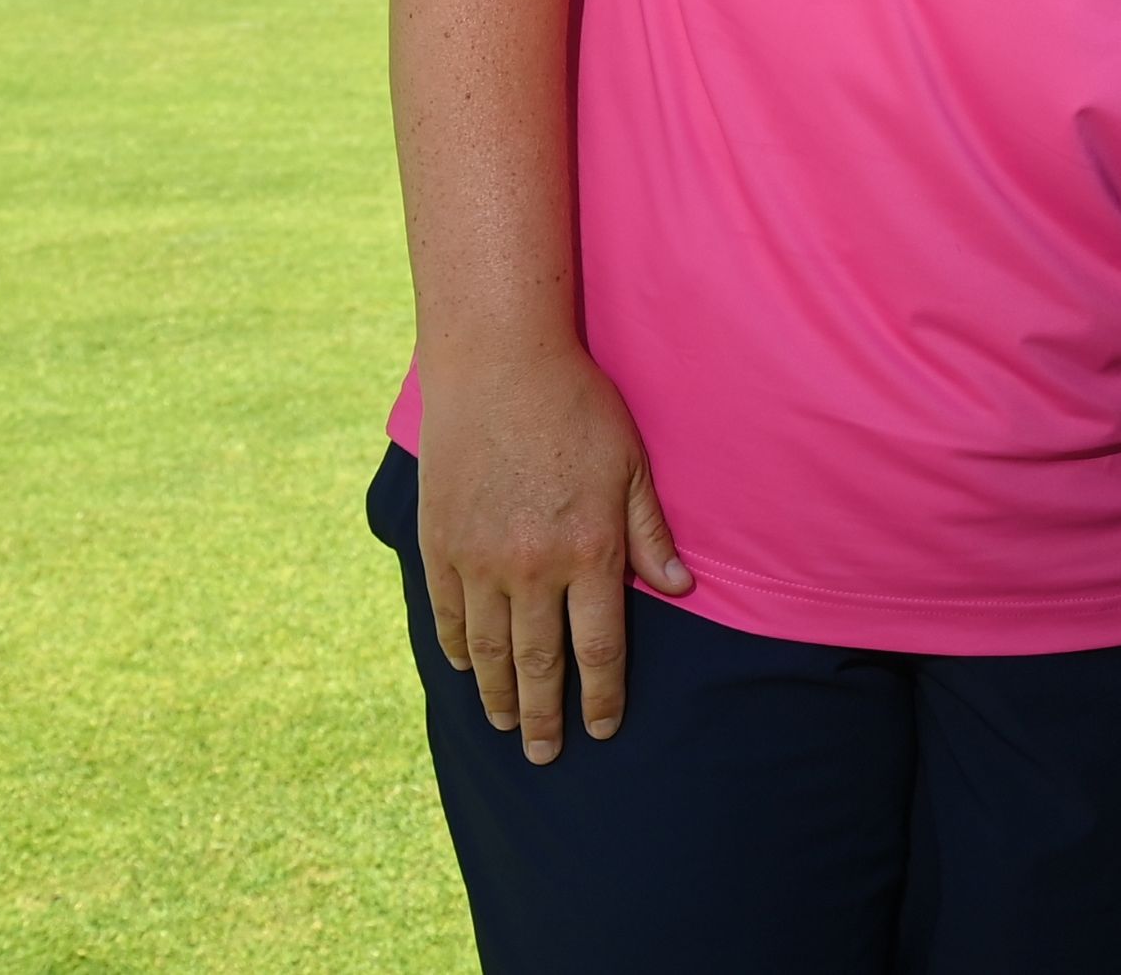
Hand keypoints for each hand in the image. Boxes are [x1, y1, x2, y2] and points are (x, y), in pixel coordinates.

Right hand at [416, 342, 691, 763]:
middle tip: (544, 755)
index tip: (603, 728)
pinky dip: (457, 647)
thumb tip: (680, 589)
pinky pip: (448, 613)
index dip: (602, 695)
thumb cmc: (577, 407)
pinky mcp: (439, 543)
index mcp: (588, 551)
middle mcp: (532, 568)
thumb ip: (649, 534)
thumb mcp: (630, 465)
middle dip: (544, 716)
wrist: (497, 365)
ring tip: (504, 724)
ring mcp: (478, 559)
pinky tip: (466, 668)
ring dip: (498, 693)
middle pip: (540, 663)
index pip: (598, 647)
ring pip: (489, 649)